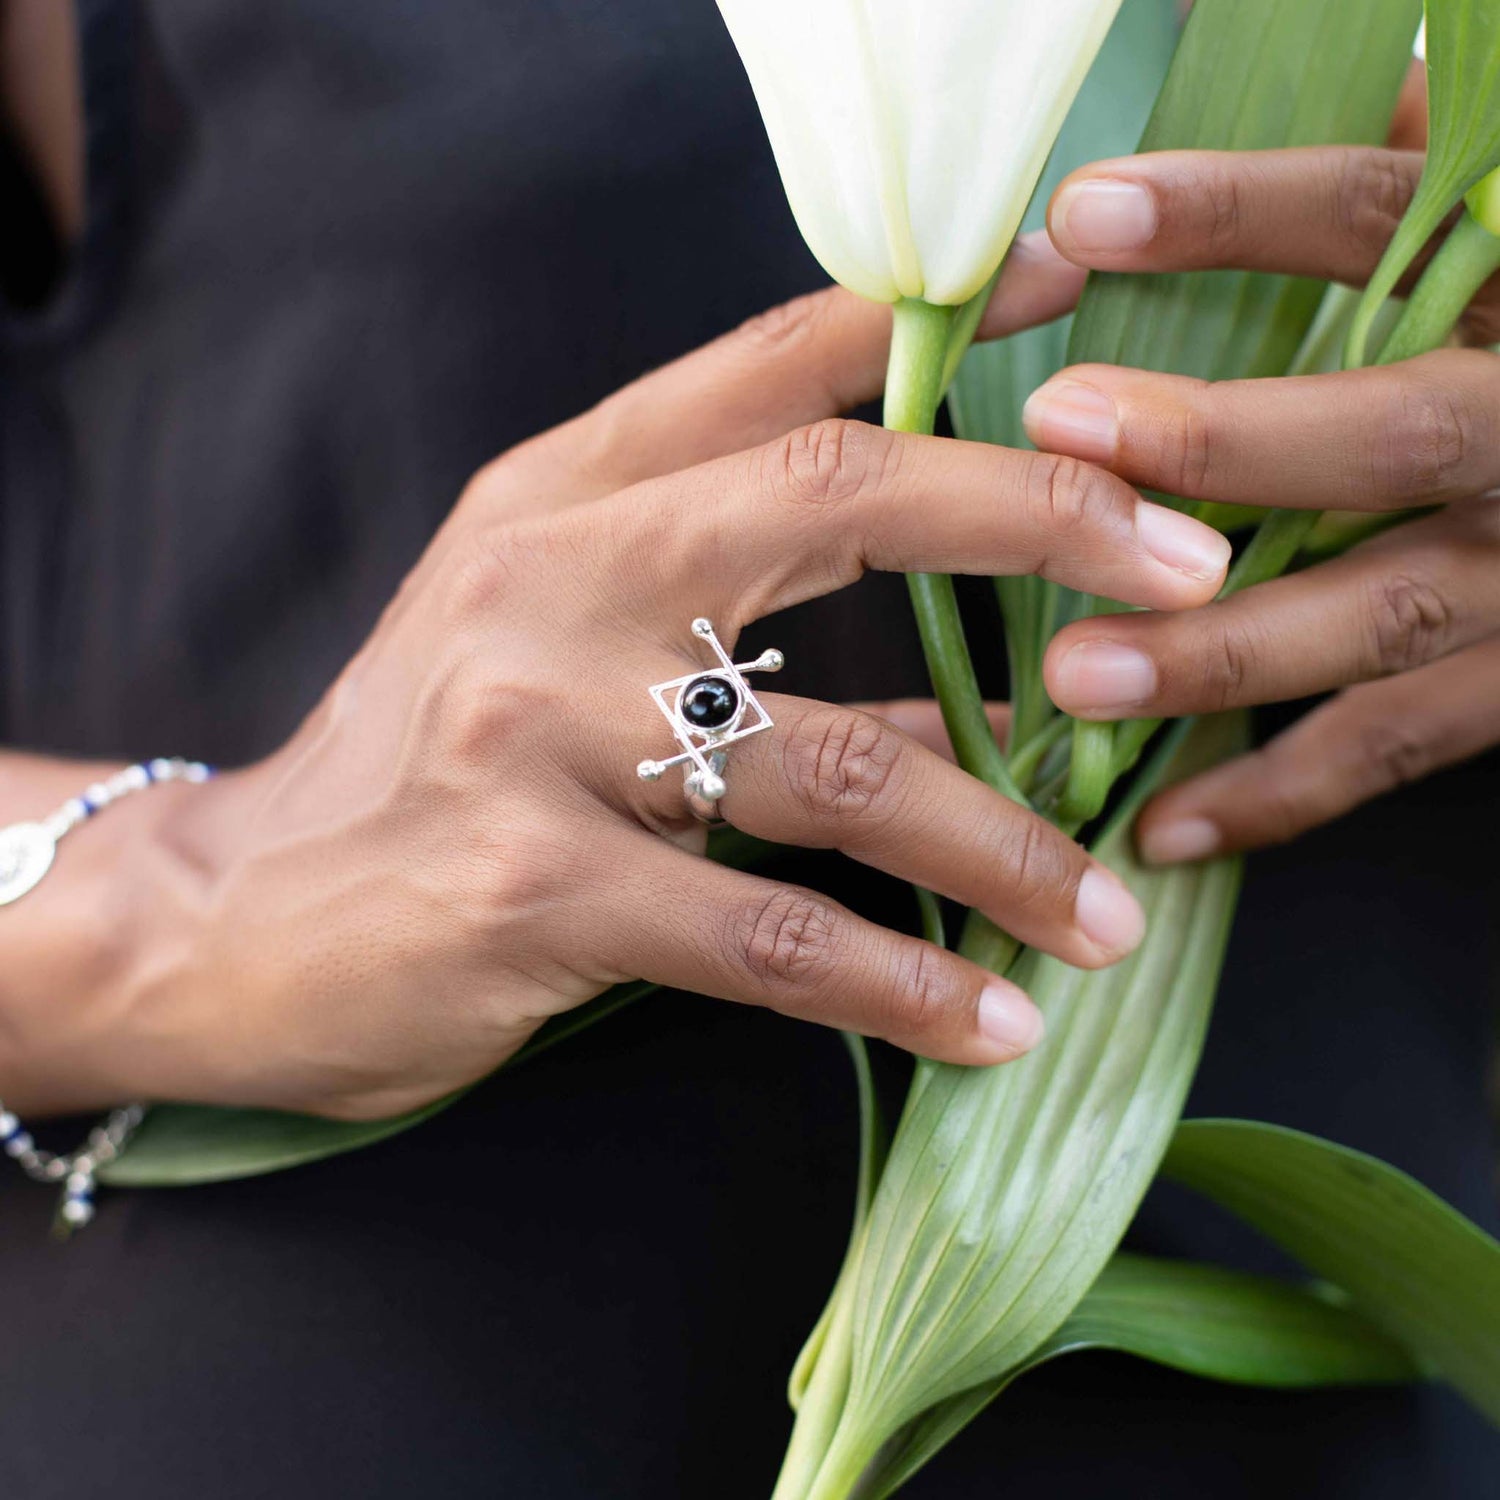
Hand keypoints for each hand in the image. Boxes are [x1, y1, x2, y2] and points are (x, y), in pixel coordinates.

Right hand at [11, 240, 1233, 1119]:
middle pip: (834, 498)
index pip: (772, 366)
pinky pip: (766, 936)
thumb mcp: (563, 651)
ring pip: (832, 761)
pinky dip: (898, 983)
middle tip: (1189, 581)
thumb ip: (748, 632)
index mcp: (565, 498)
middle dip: (1039, 524)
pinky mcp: (533, 889)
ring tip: (1100, 911)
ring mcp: (539, 733)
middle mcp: (554, 581)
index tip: (1074, 297)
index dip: (936, 325)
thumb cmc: (425, 769)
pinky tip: (990, 1023)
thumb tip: (975, 684)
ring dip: (999, 840)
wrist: (233, 914)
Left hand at [1024, 145, 1499, 860]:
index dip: (1236, 214)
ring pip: (1384, 615)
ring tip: (1072, 676)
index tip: (1080, 216)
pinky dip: (1282, 793)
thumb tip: (1323, 89)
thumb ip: (1424, 170)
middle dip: (1226, 442)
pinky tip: (1162, 825)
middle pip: (1393, 437)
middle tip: (1061, 434)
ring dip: (1221, 653)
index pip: (1387, 220)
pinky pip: (1401, 746)